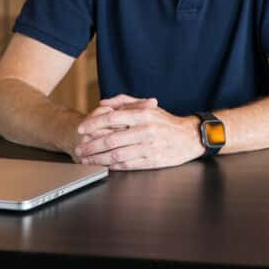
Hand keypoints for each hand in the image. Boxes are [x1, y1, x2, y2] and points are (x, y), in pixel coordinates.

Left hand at [74, 95, 203, 169]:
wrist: (190, 137)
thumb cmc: (166, 122)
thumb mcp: (148, 106)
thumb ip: (124, 102)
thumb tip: (103, 103)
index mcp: (143, 114)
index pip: (112, 118)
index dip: (93, 124)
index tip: (81, 129)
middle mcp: (146, 130)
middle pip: (111, 139)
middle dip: (91, 145)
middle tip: (79, 148)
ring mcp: (149, 147)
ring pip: (117, 155)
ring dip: (98, 158)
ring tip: (85, 159)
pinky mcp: (152, 161)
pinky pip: (127, 165)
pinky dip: (112, 166)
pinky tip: (102, 165)